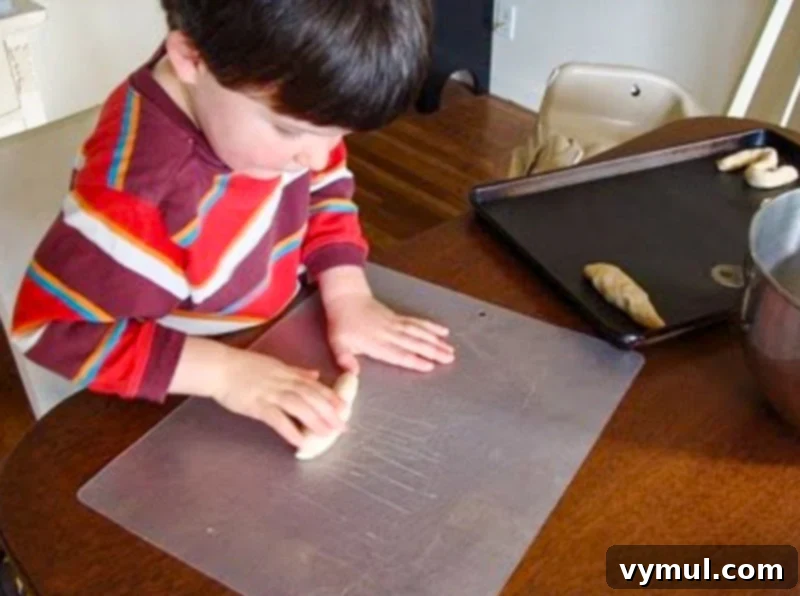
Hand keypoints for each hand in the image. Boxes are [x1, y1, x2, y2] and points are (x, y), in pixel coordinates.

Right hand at [214, 348, 348, 446]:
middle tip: (341, 426)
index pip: (314, 385)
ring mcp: (270, 393)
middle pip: (311, 396)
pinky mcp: (257, 405)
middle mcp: (283, 382)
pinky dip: (290, 430)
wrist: (219, 367)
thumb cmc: (243, 367)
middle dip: (328, 411)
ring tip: (327, 434)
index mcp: (287, 372)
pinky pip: (277, 419)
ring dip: (315, 420)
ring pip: (299, 406)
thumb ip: (296, 371)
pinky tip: (299, 442)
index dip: (330, 397)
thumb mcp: (274, 365)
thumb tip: (316, 374)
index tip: (344, 407)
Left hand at [324, 292, 455, 373]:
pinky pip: (417, 322)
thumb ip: (345, 359)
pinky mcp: (398, 317)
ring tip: (451, 349)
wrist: (346, 298)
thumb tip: (352, 374)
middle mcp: (389, 333)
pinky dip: (431, 326)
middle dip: (433, 351)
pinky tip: (443, 331)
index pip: (398, 354)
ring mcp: (395, 324)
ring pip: (419, 332)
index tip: (429, 365)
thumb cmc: (341, 324)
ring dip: (436, 341)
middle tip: (449, 358)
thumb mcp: (337, 343)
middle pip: (414, 343)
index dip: (413, 360)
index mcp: (375, 343)